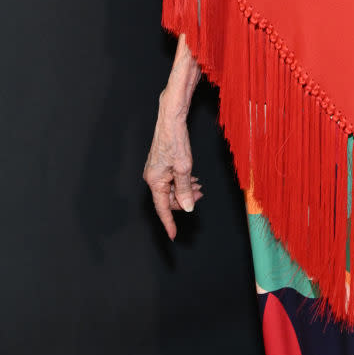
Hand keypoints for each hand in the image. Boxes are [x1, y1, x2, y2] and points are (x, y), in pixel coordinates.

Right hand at [143, 96, 203, 239]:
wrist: (171, 119)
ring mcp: (156, 170)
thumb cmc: (175, 140)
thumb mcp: (184, 168)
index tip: (173, 235)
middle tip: (201, 194)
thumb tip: (187, 207)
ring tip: (199, 186)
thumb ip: (185, 190)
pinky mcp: (161, 164)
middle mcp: (152, 177)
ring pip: (171, 188)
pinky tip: (192, 178)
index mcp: (154, 181)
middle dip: (184, 199)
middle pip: (168, 198)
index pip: (162, 208)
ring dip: (185, 190)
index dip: (169, 222)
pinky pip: (171, 179)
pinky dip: (182, 181)